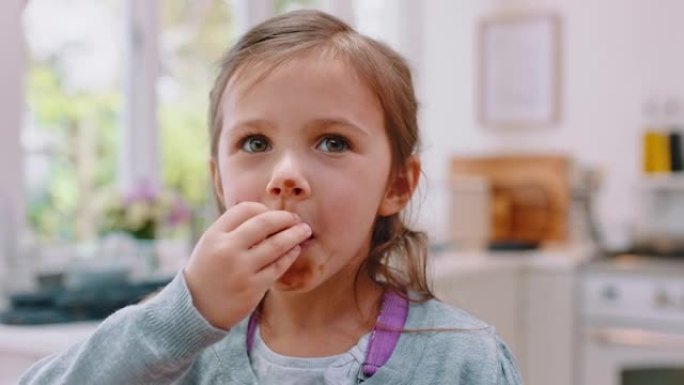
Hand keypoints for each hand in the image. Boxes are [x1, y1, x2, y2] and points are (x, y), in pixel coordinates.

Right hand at [183, 202, 310, 329]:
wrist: (196, 309)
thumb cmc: (208, 272)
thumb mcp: (210, 245)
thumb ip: (232, 230)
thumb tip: (266, 214)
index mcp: (214, 235)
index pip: (245, 209)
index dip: (263, 208)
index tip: (272, 213)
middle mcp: (227, 249)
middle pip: (264, 223)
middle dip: (285, 218)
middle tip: (296, 218)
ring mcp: (241, 269)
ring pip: (276, 244)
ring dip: (295, 234)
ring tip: (304, 230)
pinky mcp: (253, 287)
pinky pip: (278, 266)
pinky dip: (290, 255)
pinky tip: (295, 250)